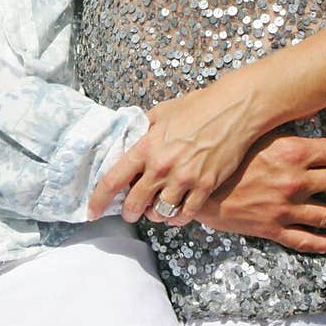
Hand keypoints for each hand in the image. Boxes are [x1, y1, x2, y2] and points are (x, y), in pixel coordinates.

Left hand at [88, 78, 265, 225]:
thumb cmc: (198, 106)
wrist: (234, 109)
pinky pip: (185, 215)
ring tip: (155, 210)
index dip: (98, 200)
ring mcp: (184, 179)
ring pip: (160, 213)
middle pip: (134, 203)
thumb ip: (143, 130)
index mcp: (147, 146)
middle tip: (129, 212)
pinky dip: (177, 219)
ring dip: (154, 215)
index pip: (113, 180)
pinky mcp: (205, 186)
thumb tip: (130, 140)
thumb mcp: (162, 112)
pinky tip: (176, 214)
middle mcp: (162, 166)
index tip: (92, 211)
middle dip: (128, 212)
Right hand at [193, 131, 325, 252]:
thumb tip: (306, 105)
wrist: (195, 185)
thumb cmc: (227, 153)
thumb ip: (284, 125)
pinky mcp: (273, 228)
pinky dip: (325, 243)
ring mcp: (286, 207)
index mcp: (294, 151)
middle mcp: (296, 180)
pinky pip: (306, 240)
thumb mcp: (258, 132)